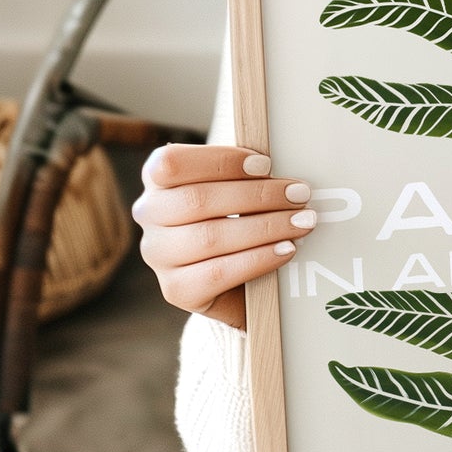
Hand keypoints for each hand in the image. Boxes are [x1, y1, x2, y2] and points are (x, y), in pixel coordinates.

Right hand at [133, 145, 317, 329]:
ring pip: (210, 237)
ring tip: (302, 222)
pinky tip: (286, 250)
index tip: (266, 164)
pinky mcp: (176, 290)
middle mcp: (149, 215)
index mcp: (157, 179)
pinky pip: (219, 273)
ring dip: (265, 227)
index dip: (220, 161)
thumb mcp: (235, 188)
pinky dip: (258, 259)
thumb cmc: (236, 218)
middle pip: (197, 200)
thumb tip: (280, 165)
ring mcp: (158, 255)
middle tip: (299, 194)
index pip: (172, 164)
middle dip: (257, 195)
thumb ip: (245, 173)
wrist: (235, 280)